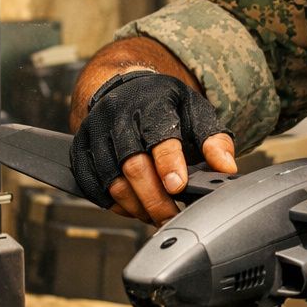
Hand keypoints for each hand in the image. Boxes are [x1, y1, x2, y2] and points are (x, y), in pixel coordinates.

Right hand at [70, 70, 235, 222]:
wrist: (126, 90)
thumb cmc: (165, 105)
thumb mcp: (196, 113)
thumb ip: (214, 141)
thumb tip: (227, 169)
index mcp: (152, 103)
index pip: (159, 136)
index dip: (169, 164)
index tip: (178, 187)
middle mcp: (119, 115)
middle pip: (133, 164)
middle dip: (154, 198)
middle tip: (172, 216)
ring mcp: (95, 131)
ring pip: (111, 179)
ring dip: (134, 206)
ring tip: (155, 216)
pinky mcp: (79, 148)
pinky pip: (91, 185)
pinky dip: (112, 204)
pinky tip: (132, 208)